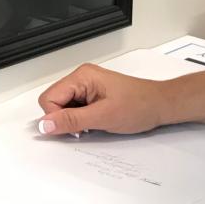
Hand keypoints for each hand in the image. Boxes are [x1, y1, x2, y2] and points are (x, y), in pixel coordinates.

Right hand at [36, 63, 164, 136]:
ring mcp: (87, 86)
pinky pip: (74, 109)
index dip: (56, 118)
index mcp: (82, 76)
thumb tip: (45, 125)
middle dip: (64, 119)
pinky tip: (95, 121)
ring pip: (63, 107)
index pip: (49, 98)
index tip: (73, 128)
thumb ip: (71, 120)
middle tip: (85, 127)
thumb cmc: (139, 105)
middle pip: (54, 102)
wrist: (159, 105)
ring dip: (74, 120)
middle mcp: (82, 77)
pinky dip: (81, 119)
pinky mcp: (92, 94)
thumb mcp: (102, 117)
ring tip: (94, 122)